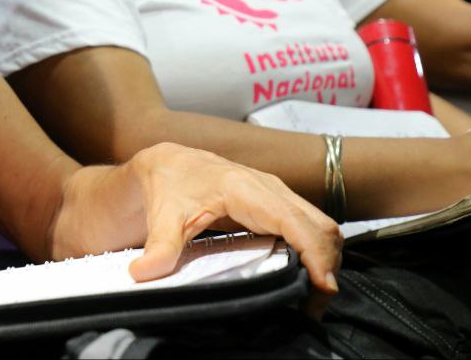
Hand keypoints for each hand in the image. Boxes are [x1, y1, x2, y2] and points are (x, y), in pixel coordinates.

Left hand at [125, 143, 341, 293]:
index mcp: (246, 189)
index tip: (321, 287)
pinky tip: (305, 278)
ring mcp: (277, 196)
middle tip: (316, 306)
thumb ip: (159, 246)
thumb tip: (143, 274)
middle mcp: (270, 189)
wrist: (167, 163)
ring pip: (321, 226)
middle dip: (327, 264)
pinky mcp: (277, 205)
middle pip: (320, 225)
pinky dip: (316, 252)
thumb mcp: (162, 216)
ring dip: (326, 260)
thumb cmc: (168, 184)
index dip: (314, 253)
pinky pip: (310, 227)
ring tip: (313, 298)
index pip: (294, 221)